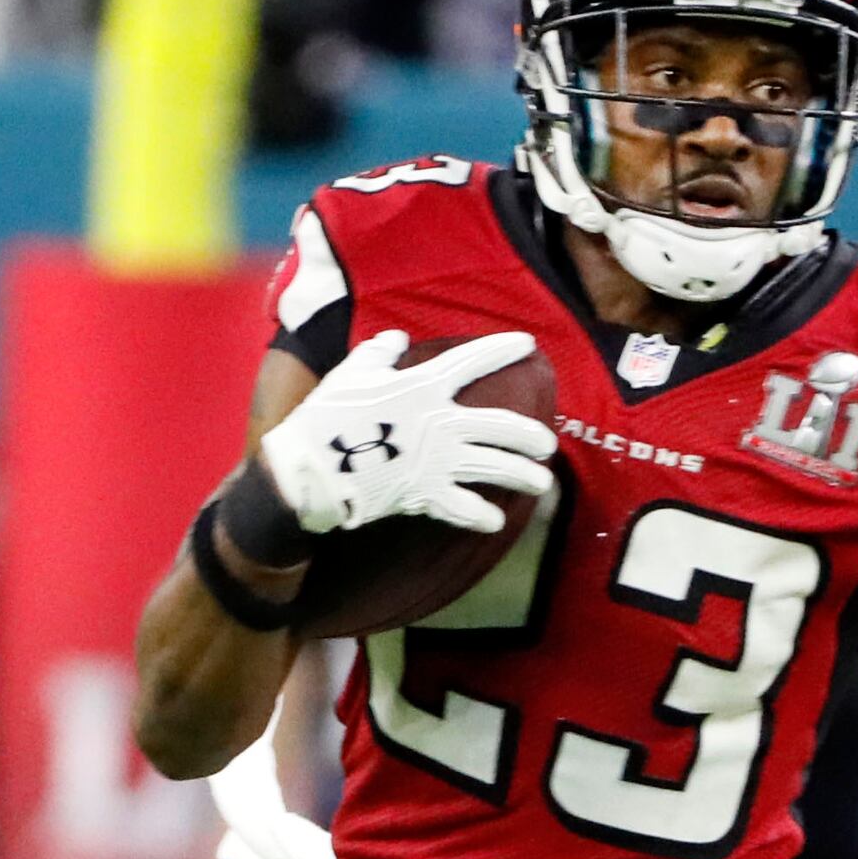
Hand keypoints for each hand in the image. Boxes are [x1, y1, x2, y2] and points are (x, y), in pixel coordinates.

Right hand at [255, 328, 556, 539]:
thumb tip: (396, 338)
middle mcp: (440, 422)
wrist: (309, 467)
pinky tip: (497, 520)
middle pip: (500, 426)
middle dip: (530, 435)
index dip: (501, 350)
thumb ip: (378, 353)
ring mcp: (437, 461)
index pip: (471, 362)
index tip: (529, 344)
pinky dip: (482, 515)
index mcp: (423, 386)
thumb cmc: (326, 416)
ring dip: (522, 476)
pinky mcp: (425, 494)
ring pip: (494, 468)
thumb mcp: (350, 373)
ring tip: (542, 483)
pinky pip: (464, 507)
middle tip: (548, 444)